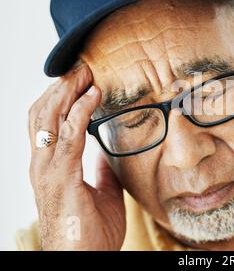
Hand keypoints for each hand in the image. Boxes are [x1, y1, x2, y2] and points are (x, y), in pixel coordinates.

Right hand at [28, 63, 124, 249]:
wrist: (85, 262)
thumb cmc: (91, 232)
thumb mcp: (102, 191)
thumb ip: (100, 169)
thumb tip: (105, 150)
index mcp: (50, 166)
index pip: (46, 122)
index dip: (59, 98)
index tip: (79, 79)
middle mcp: (42, 164)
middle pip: (42, 113)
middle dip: (61, 87)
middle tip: (81, 67)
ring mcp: (48, 170)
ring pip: (48, 118)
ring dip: (67, 92)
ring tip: (85, 73)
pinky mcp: (61, 178)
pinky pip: (69, 136)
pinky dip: (80, 111)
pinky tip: (93, 96)